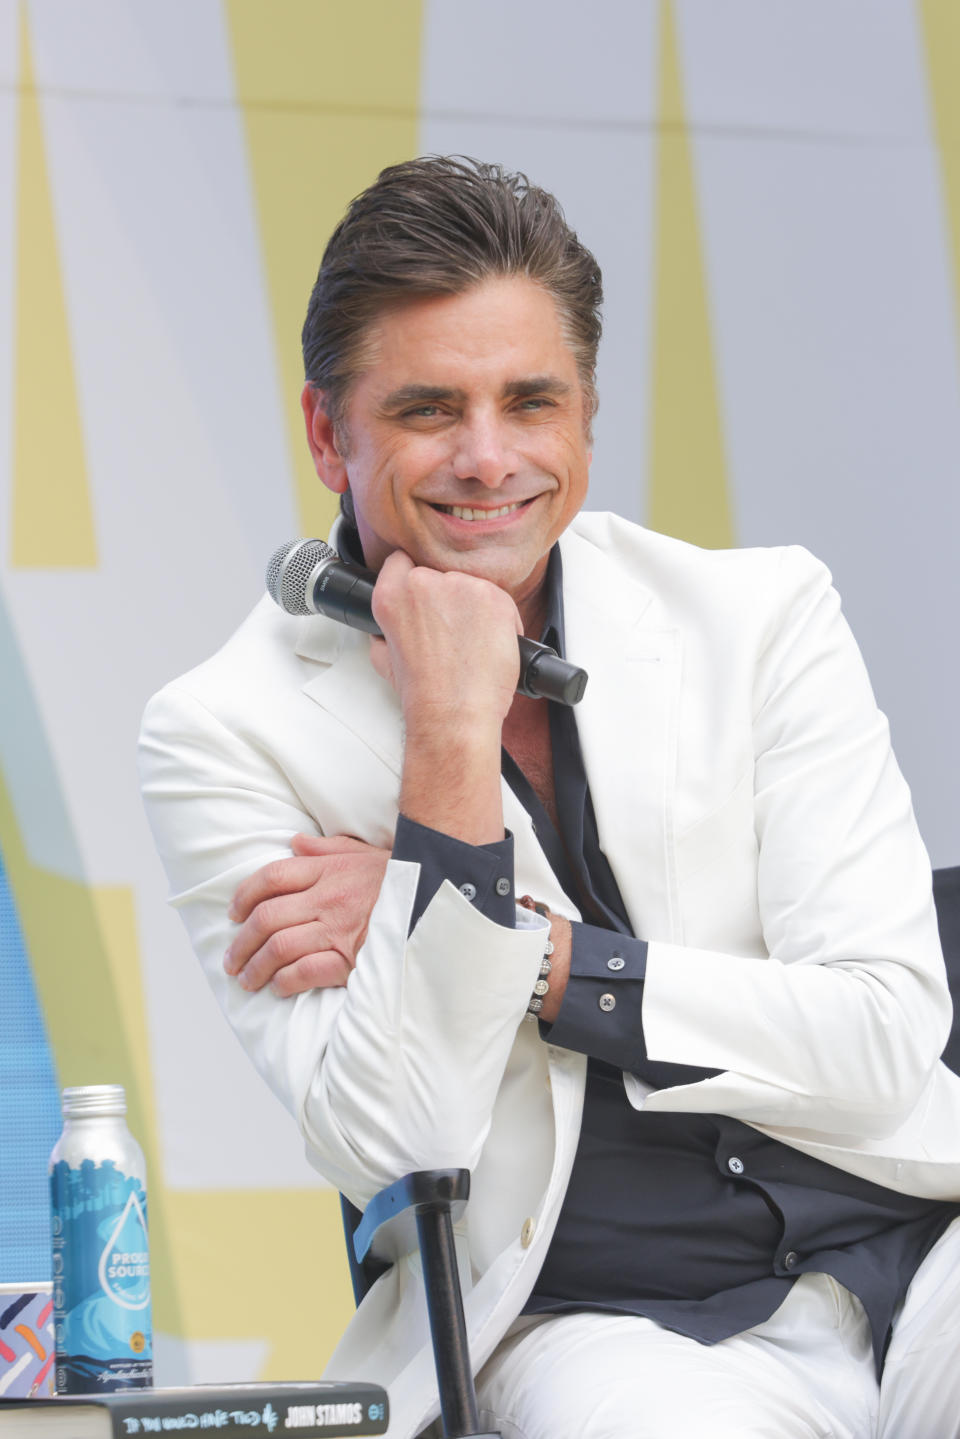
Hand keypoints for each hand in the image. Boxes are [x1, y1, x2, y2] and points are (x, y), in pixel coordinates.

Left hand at [223, 833, 389, 996]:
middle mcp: (329, 898)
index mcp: (330, 870)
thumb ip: (327, 849)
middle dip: (241, 942)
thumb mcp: (365, 853)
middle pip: (267, 917)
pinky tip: (278, 987)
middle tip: (231, 959)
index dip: (243, 896)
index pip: (271, 878)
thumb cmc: (403, 880)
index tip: (232, 914)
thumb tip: (295, 843)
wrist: (441, 900)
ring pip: (279, 948)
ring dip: (255, 967)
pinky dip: (286, 982)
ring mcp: (340, 931)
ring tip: (246, 979)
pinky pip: (306, 972)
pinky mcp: (352, 961)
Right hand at [369, 550, 521, 732]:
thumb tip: (385, 634)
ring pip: (471, 585)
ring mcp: (461, 586)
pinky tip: (490, 644)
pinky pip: (500, 600)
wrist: (455, 713)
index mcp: (392, 595)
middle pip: (440, 574)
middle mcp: (424, 583)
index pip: (401, 561)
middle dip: (447, 598)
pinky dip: (501, 620)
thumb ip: (383, 635)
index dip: (414, 578)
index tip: (425, 596)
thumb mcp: (385, 662)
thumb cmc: (425, 695)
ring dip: (475, 607)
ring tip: (472, 643)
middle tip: (451, 631)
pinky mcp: (494, 597)